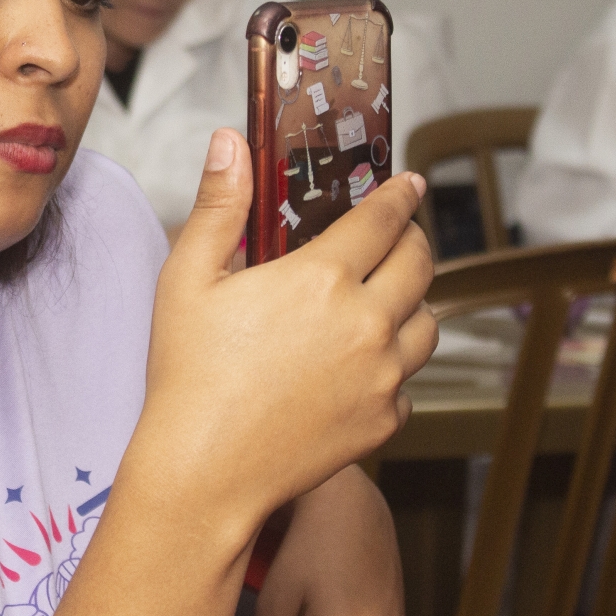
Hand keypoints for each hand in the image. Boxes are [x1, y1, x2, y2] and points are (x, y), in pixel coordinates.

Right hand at [137, 128, 437, 536]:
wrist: (205, 472)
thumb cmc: (188, 376)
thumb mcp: (188, 279)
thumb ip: (220, 206)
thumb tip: (231, 142)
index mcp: (322, 278)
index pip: (384, 219)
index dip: (400, 195)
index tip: (409, 184)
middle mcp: (366, 323)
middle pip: (420, 264)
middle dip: (415, 240)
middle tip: (398, 236)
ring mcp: (382, 376)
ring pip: (428, 324)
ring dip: (413, 303)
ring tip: (386, 300)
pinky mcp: (383, 421)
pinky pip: (409, 383)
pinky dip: (395, 368)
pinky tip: (363, 366)